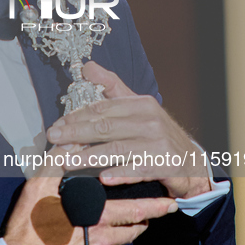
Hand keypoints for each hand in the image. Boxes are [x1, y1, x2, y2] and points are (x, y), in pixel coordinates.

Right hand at [3, 158, 178, 244]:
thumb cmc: (28, 227)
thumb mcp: (38, 187)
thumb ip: (57, 162)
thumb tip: (71, 142)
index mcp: (95, 217)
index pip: (133, 210)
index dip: (154, 207)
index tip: (170, 203)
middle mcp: (101, 241)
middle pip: (132, 230)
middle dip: (146, 221)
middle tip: (156, 214)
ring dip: (126, 236)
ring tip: (129, 227)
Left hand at [46, 61, 210, 199]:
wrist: (191, 162)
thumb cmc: (156, 134)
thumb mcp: (138, 107)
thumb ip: (112, 87)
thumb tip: (87, 66)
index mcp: (140, 104)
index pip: (103, 108)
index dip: (77, 117)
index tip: (58, 125)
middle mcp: (150, 120)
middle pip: (105, 127)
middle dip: (76, 133)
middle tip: (54, 139)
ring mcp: (158, 143)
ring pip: (116, 149)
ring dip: (89, 157)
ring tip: (67, 162)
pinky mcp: (164, 164)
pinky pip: (136, 170)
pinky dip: (119, 174)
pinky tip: (102, 178)